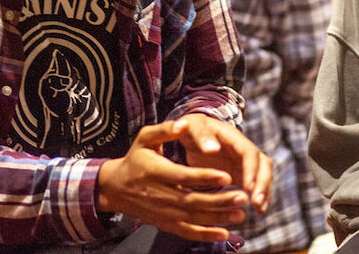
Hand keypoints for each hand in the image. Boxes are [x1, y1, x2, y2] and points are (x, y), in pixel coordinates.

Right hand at [96, 119, 249, 241]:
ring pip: (194, 218)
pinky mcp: (166, 223)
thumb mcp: (145, 139)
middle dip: (219, 201)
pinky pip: (187, 231)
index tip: (226, 176)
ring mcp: (164, 212)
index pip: (184, 177)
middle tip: (242, 197)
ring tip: (240, 214)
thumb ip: (165, 130)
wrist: (116, 188)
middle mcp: (161, 195)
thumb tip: (184, 124)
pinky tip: (224, 234)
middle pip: (193, 200)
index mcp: (157, 172)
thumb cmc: (135, 160)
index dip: (205, 177)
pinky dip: (205, 235)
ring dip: (218, 218)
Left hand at [173, 113, 272, 215]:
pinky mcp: (241, 173)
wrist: (192, 132)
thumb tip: (212, 149)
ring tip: (260, 212)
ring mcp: (244, 161)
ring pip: (263, 175)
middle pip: (263, 164)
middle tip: (257, 203)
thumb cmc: (191, 128)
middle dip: (263, 184)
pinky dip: (258, 197)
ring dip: (264, 193)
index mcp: (233, 136)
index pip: (248, 152)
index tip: (248, 187)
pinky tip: (257, 212)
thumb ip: (201, 136)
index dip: (251, 169)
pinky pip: (255, 185)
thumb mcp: (193, 128)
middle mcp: (244, 148)